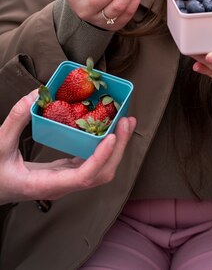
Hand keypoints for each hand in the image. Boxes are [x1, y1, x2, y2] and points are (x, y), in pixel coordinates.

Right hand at [0, 90, 135, 204]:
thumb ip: (16, 119)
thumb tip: (36, 94)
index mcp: (47, 184)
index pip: (83, 177)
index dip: (101, 158)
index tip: (111, 137)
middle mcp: (61, 185)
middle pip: (100, 174)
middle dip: (118, 148)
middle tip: (126, 121)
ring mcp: (65, 179)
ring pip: (99, 168)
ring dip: (116, 146)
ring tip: (125, 121)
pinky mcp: (65, 171)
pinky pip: (90, 160)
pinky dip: (103, 145)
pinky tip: (107, 127)